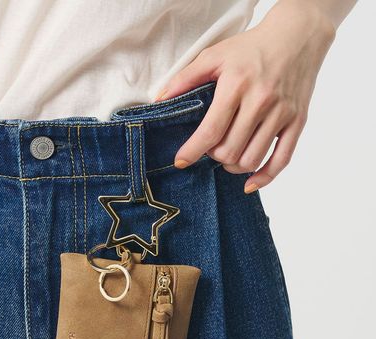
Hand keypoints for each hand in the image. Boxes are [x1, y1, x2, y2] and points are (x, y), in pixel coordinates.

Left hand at [155, 0, 335, 192]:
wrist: (297, 36)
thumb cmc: (251, 48)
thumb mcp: (215, 55)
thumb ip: (185, 78)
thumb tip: (159, 100)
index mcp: (236, 85)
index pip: (211, 131)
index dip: (192, 152)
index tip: (181, 161)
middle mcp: (261, 101)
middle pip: (230, 151)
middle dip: (215, 156)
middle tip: (212, 147)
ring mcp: (281, 113)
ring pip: (251, 160)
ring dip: (234, 166)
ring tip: (229, 155)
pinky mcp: (297, 121)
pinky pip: (281, 160)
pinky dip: (264, 177)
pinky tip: (249, 182)